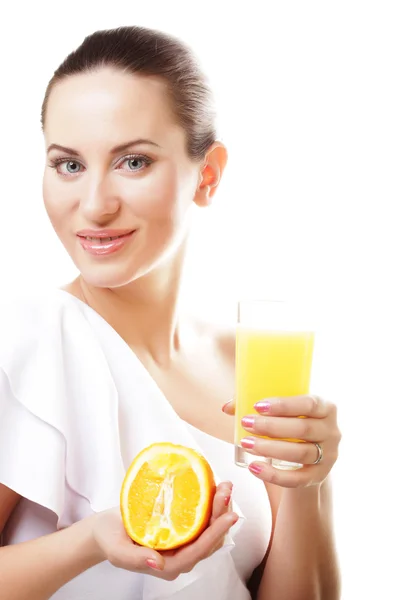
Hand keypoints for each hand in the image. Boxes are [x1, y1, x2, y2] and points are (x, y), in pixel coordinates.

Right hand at [88, 481, 236, 579]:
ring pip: (208, 528)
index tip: (229, 516)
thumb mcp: (117, 551)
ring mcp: (181, 542)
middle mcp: (180, 556)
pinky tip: (212, 487)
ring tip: (225, 486)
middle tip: (227, 490)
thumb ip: (136, 559)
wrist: (104, 530)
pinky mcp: (180, 527)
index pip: (198, 551)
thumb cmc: (109, 540)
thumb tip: (159, 564)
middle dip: (221, 515)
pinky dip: (209, 503)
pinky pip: (200, 518)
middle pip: (209, 538)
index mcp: (168, 566)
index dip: (216, 533)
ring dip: (219, 507)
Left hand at [223, 396, 340, 487]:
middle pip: (303, 428)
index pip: (309, 403)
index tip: (258, 406)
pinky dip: (273, 475)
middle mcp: (332, 431)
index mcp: (326, 408)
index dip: (284, 405)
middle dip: (271, 427)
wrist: (307, 457)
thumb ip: (258, 407)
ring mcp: (328, 456)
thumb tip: (227, 407)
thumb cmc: (292, 425)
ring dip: (270, 448)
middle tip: (246, 424)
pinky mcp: (318, 477)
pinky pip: (296, 479)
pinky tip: (254, 467)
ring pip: (299, 453)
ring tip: (246, 444)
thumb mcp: (283, 412)